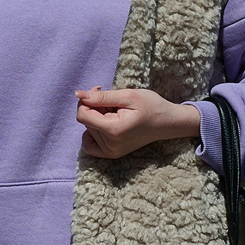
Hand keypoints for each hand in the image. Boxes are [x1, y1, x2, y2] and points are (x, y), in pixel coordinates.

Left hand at [75, 87, 200, 158]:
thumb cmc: (151, 106)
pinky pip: (90, 146)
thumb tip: (78, 94)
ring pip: (88, 130)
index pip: (82, 115)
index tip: (100, 90)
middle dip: (95, 108)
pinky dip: (92, 134)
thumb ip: (101, 97)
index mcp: (114, 130)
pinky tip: (103, 125)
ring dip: (97, 118)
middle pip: (86, 121)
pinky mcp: (112, 154)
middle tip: (114, 102)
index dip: (87, 99)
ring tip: (116, 112)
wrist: (167, 122)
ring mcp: (111, 152)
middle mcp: (111, 145)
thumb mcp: (127, 95)